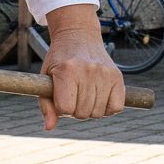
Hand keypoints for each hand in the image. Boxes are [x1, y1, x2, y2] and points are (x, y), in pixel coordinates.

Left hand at [38, 10, 123, 129]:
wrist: (79, 36)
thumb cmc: (60, 60)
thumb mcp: (46, 78)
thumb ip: (46, 104)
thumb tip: (49, 127)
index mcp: (67, 71)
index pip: (65, 109)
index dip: (62, 108)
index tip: (61, 97)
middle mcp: (87, 71)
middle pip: (82, 113)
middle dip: (75, 110)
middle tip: (74, 95)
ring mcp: (104, 73)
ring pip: (98, 113)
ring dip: (90, 109)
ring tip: (85, 94)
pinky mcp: (117, 76)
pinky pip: (116, 107)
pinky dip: (108, 108)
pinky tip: (100, 97)